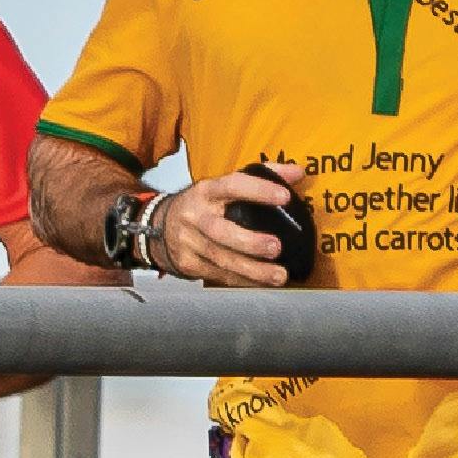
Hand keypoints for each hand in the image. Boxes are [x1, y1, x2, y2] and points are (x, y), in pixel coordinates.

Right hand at [149, 169, 306, 286]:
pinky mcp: (188, 264)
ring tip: (278, 275)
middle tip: (277, 248)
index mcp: (207, 191)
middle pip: (220, 231)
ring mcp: (189, 242)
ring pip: (221, 259)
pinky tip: (261, 284)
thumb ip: (262, 175)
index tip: (284, 197)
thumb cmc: (203, 204)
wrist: (159, 225)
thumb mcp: (224, 185)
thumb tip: (297, 173)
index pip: (232, 185)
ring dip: (252, 270)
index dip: (258, 191)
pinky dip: (243, 281)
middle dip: (250, 242)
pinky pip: (218, 275)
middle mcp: (195, 216)